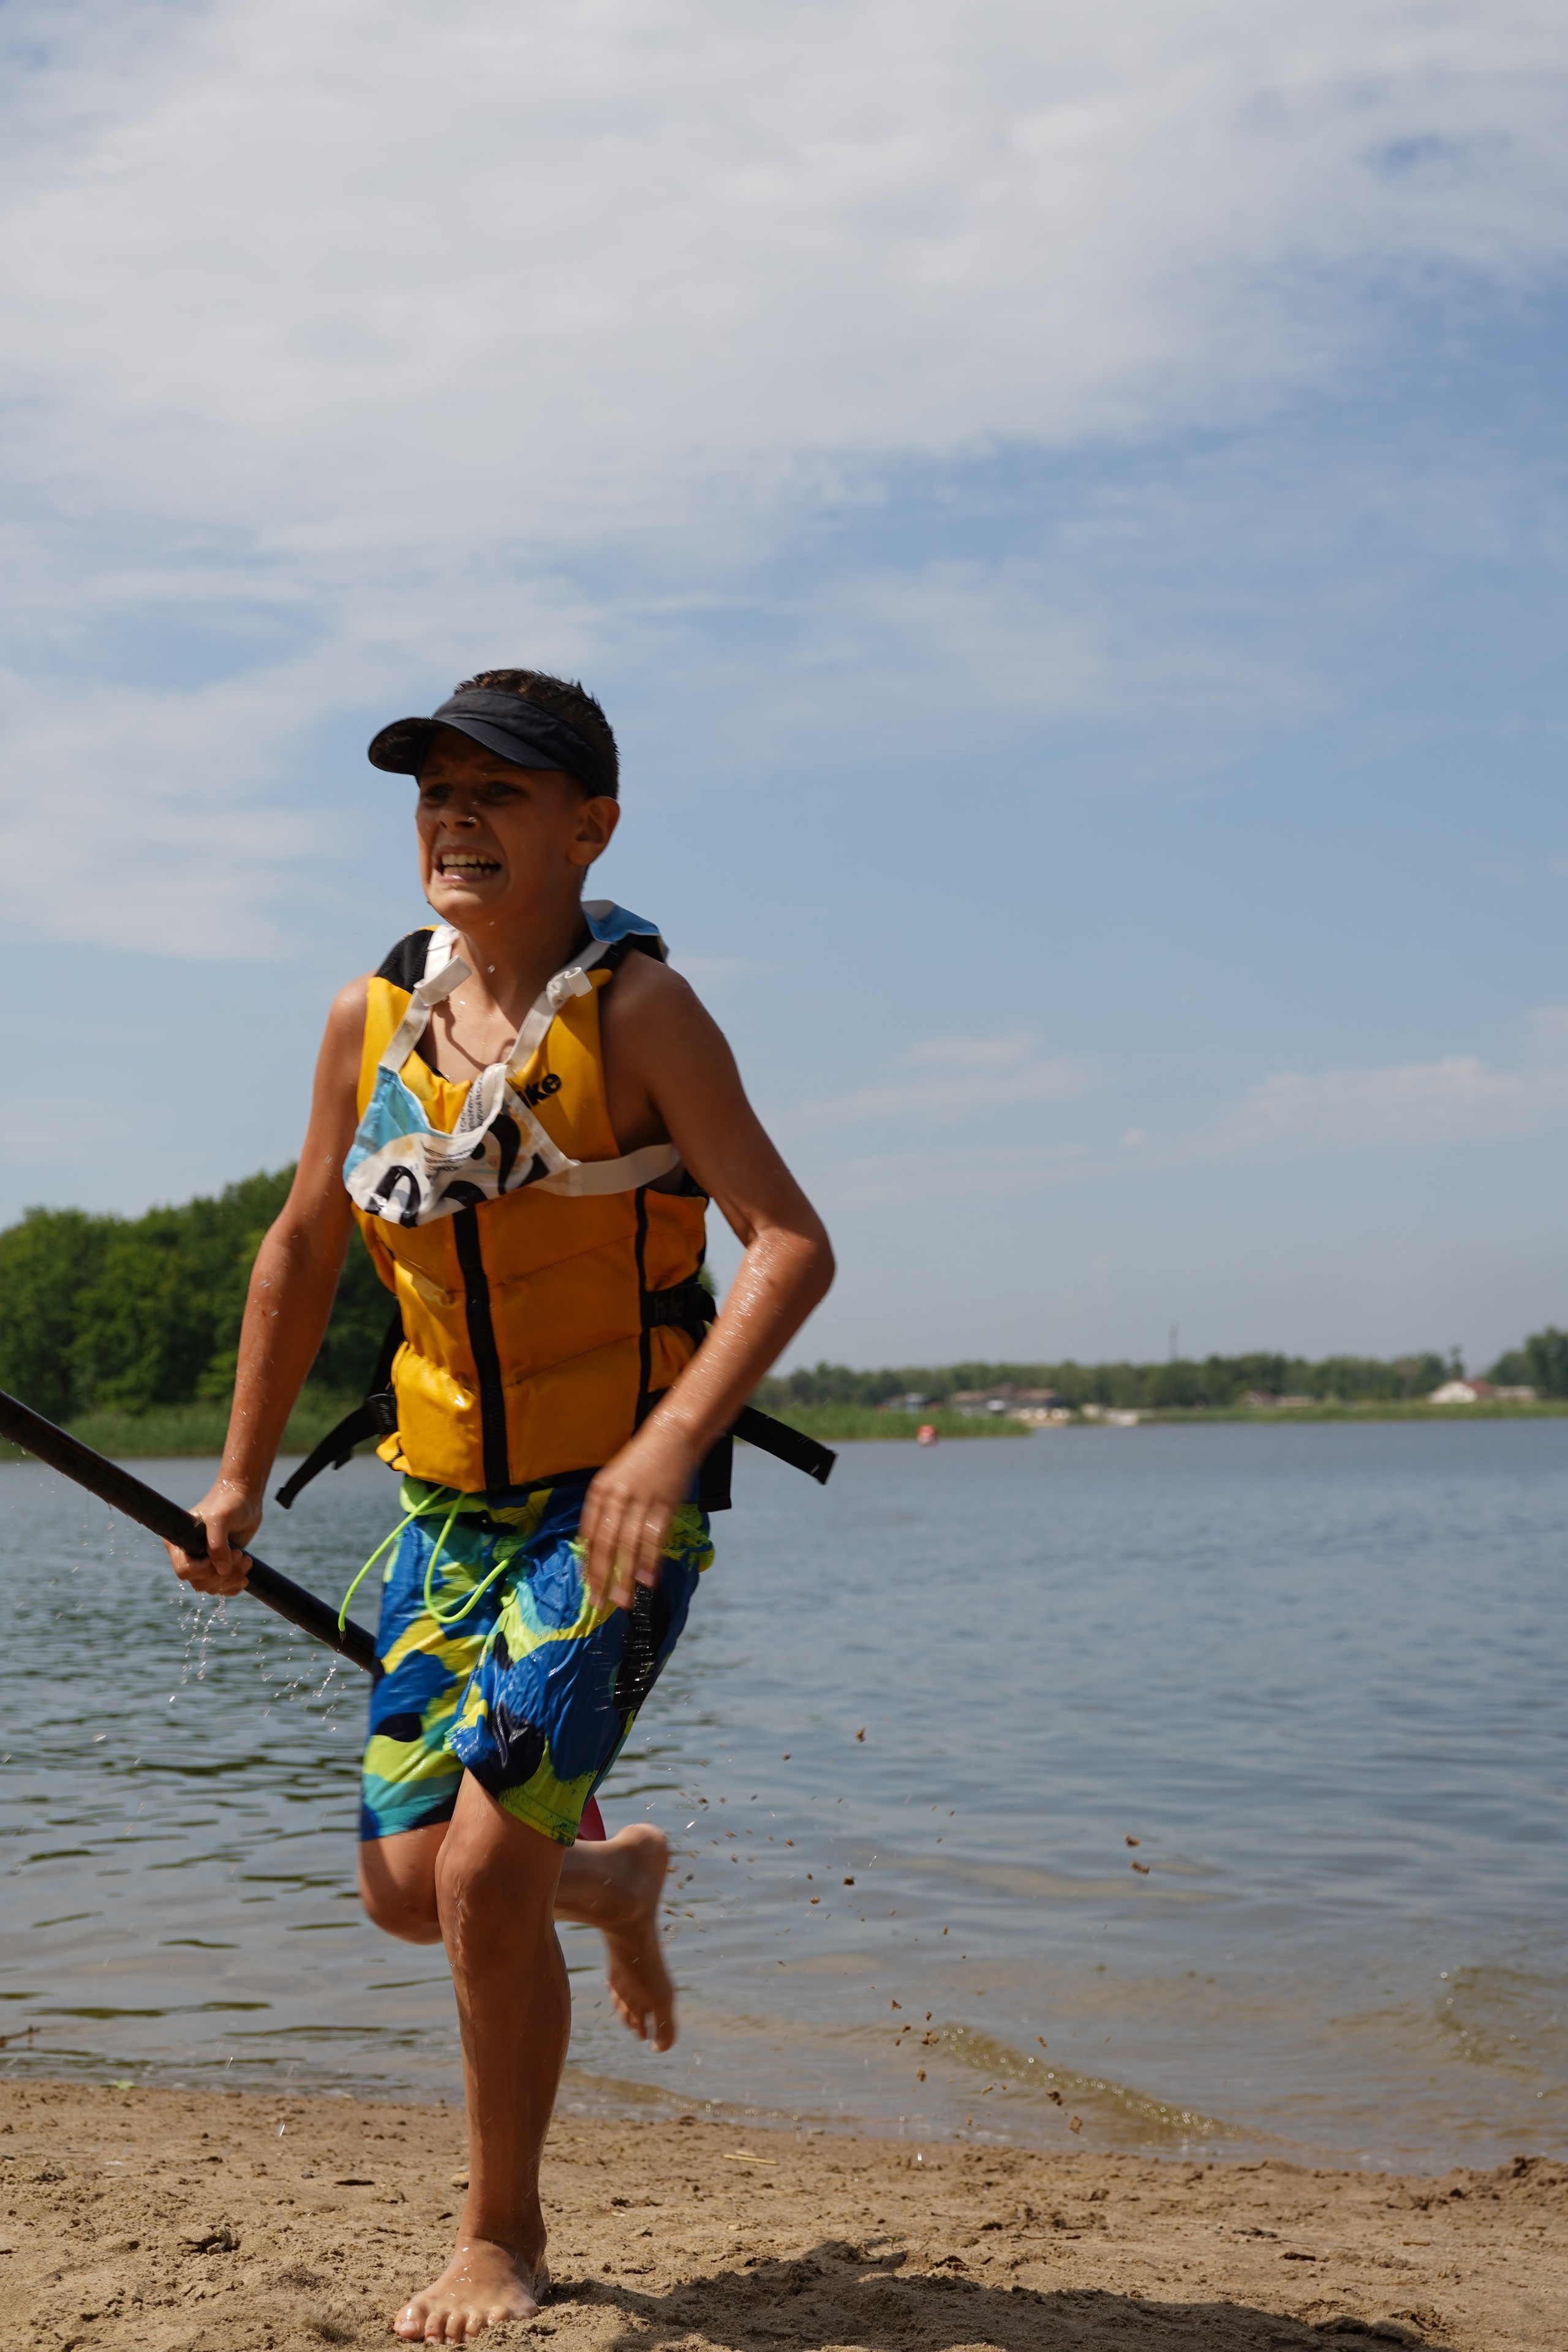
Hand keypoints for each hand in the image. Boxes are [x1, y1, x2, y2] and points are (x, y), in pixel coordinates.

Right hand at [164, 1476, 261, 1597]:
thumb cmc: (230, 1502)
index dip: (204, 1569)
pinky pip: (222, 1588)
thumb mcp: (221, 1518)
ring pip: (212, 1587)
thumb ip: (217, 1544)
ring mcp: (204, 1561)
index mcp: (179, 1543)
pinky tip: (245, 1576)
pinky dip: (233, 1586)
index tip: (225, 1554)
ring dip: (231, 1578)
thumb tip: (222, 1570)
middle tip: (240, 1554)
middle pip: (199, 1583)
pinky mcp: (220, 1565)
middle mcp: (189, 1555)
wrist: (246, 1497)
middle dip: (222, 1574)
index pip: (184, 1570)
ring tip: (245, 1558)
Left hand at [580, 1421, 700, 1611]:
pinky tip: (647, 1580)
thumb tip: (596, 1547)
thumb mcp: (614, 1481)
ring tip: (624, 1601)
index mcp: (599, 1491)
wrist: (671, 1437)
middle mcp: (616, 1496)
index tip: (588, 1586)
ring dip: (626, 1576)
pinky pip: (654, 1537)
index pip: (589, 1534)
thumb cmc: (641, 1462)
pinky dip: (651, 1561)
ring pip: (629, 1545)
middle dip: (603, 1577)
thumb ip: (605, 1511)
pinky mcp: (664, 1504)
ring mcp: (641, 1500)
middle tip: (600, 1603)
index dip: (588, 1562)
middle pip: (606, 1544)